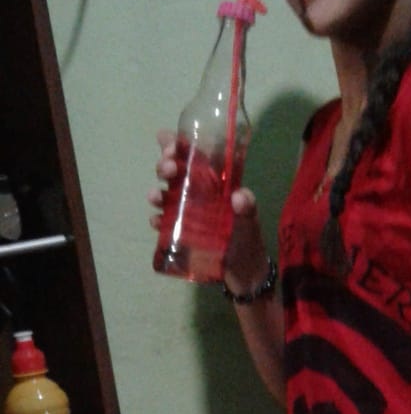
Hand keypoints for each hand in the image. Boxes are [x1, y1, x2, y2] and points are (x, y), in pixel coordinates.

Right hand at [147, 133, 270, 291]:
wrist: (245, 273)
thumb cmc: (249, 239)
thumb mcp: (251, 221)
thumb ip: (248, 207)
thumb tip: (238, 196)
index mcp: (214, 182)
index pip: (194, 155)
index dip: (176, 144)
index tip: (167, 141)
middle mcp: (197, 193)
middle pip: (175, 171)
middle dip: (165, 164)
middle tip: (169, 169)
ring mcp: (187, 212)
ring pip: (165, 195)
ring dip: (156, 192)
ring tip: (156, 197)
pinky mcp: (182, 233)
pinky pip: (164, 223)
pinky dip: (157, 221)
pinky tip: (156, 222)